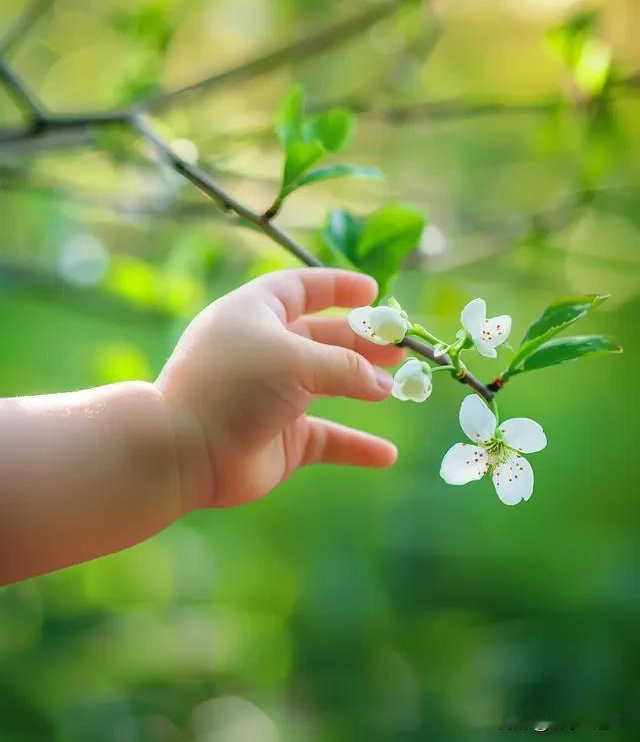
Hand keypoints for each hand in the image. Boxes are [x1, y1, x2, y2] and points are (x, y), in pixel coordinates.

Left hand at [157, 269, 403, 508]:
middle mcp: (265, 351)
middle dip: (364, 340)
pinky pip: (328, 439)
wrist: (185, 451)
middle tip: (401, 347)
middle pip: (324, 337)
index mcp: (256, 314)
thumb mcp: (294, 359)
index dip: (337, 287)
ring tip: (400, 387)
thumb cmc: (235, 385)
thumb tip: (383, 382)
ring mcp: (274, 396)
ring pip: (330, 385)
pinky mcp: (282, 439)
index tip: (374, 293)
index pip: (301, 288)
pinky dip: (355, 446)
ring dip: (364, 384)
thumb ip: (345, 366)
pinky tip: (386, 455)